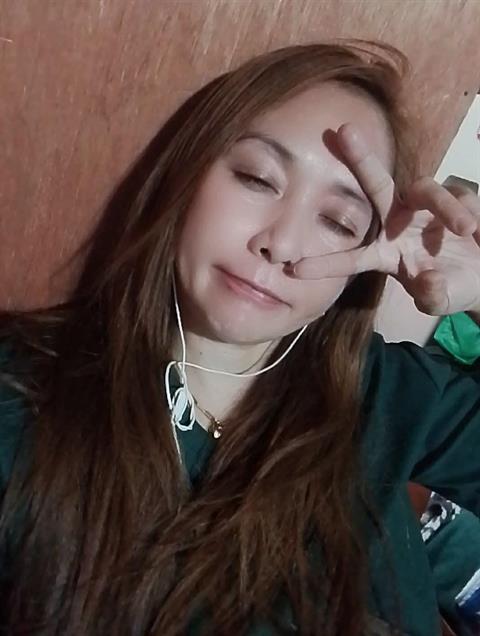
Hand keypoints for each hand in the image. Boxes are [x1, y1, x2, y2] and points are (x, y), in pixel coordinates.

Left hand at [294, 124, 479, 315]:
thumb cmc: (452, 286)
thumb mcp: (441, 298)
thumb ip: (433, 296)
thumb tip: (428, 283)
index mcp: (385, 253)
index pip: (351, 258)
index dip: (325, 264)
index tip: (294, 269)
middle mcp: (398, 223)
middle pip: (377, 186)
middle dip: (361, 158)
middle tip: (342, 130)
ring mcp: (425, 208)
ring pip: (428, 191)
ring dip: (448, 208)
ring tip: (467, 230)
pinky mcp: (455, 198)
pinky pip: (460, 197)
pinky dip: (470, 213)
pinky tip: (478, 232)